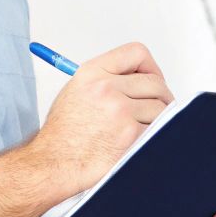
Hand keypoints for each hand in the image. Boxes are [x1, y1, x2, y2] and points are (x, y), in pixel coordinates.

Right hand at [27, 42, 173, 200]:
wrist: (54, 163)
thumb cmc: (63, 133)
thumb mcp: (76, 91)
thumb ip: (106, 78)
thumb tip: (140, 78)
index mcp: (92, 73)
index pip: (136, 53)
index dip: (150, 67)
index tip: (152, 79)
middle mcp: (106, 88)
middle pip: (155, 83)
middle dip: (160, 97)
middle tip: (156, 109)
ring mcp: (119, 111)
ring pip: (160, 108)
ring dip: (157, 119)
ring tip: (141, 128)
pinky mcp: (130, 134)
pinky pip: (157, 129)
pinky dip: (152, 137)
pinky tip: (136, 142)